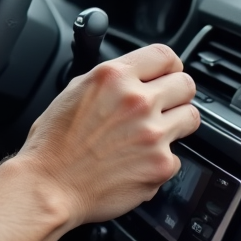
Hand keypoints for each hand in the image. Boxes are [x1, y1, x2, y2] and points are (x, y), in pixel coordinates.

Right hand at [15, 43, 199, 227]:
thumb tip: (132, 78)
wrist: (50, 184)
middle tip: (163, 104)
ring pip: (191, 117)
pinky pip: (177, 155)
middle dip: (176, 93)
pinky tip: (136, 161)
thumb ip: (110, 81)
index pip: (164, 55)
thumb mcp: (74, 92)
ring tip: (151, 134)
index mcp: (113, 77)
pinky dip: (160, 159)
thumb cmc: (53, 143)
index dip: (169, 65)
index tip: (168, 73)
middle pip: (185, 84)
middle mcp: (136, 101)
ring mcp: (153, 133)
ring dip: (175, 123)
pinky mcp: (162, 164)